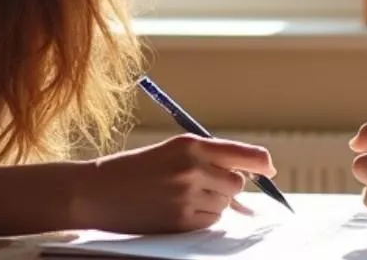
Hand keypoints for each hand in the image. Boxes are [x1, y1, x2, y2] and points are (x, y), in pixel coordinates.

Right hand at [74, 135, 275, 233]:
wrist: (97, 191)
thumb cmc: (134, 169)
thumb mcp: (171, 151)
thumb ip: (208, 160)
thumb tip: (247, 182)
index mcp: (191, 145)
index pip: (244, 154)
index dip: (261, 163)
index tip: (269, 169)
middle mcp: (193, 168)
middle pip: (238, 183)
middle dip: (228, 186)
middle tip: (203, 184)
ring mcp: (188, 196)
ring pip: (225, 205)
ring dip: (213, 202)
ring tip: (181, 195)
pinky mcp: (181, 220)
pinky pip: (210, 222)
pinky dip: (201, 218)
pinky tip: (176, 209)